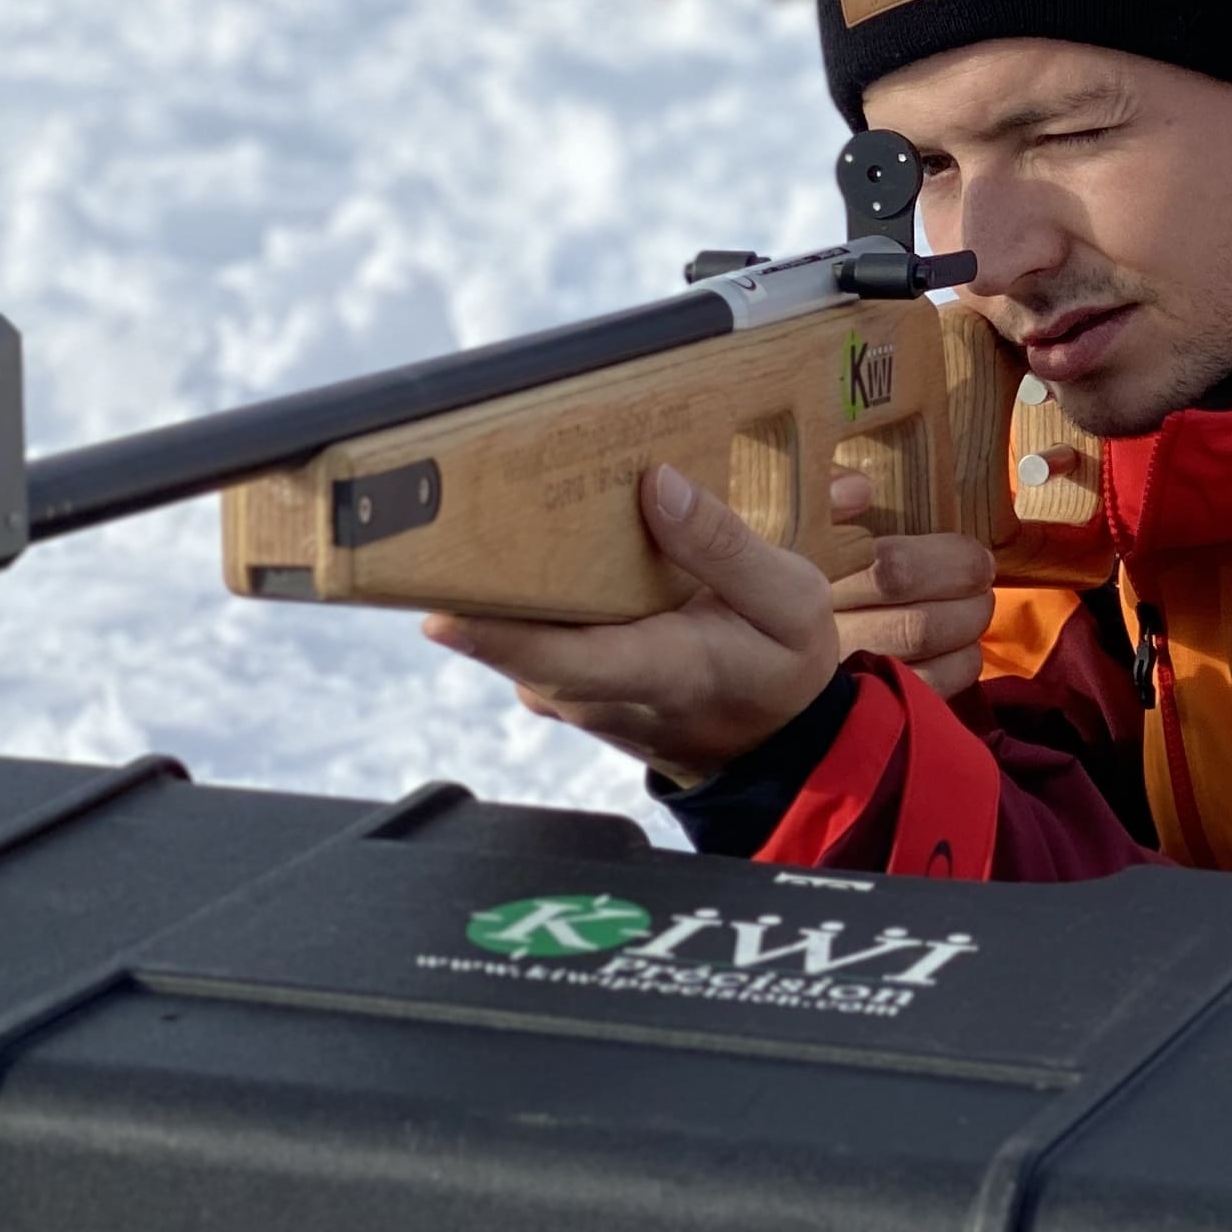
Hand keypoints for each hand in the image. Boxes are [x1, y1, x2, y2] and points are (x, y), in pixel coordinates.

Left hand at [423, 465, 997, 786]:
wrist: (777, 746)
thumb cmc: (782, 669)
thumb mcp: (791, 602)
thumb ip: (725, 545)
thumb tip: (657, 485)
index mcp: (660, 671)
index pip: (560, 660)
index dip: (495, 634)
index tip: (440, 608)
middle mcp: (598, 694)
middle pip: (514, 642)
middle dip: (477, 582)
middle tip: (451, 507)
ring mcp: (573, 698)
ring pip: (512, 639)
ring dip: (495, 583)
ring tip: (486, 508)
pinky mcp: (564, 689)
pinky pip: (526, 638)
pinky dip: (520, 595)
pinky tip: (530, 545)